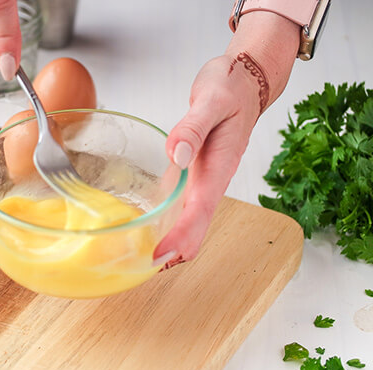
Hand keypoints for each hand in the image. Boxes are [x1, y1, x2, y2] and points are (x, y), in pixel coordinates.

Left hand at [153, 54, 260, 266]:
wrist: (244, 81)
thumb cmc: (230, 89)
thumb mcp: (211, 100)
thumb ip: (193, 128)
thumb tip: (178, 157)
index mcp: (219, 165)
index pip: (201, 210)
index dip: (182, 236)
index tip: (161, 255)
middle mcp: (212, 178)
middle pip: (197, 224)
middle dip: (176, 250)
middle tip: (146, 267)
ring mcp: (205, 178)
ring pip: (192, 220)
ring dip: (175, 242)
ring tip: (146, 259)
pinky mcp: (195, 172)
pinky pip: (185, 205)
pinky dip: (171, 223)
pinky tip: (153, 228)